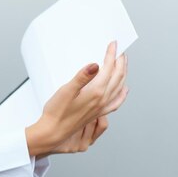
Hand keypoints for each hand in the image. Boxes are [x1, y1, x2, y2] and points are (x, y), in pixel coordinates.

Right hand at [25, 41, 127, 156]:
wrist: (53, 132)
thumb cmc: (56, 112)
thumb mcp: (66, 90)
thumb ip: (82, 77)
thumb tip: (95, 65)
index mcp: (95, 92)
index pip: (108, 69)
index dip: (111, 55)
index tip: (113, 44)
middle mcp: (102, 100)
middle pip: (117, 77)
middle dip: (120, 61)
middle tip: (120, 50)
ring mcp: (101, 107)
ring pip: (119, 87)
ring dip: (123, 74)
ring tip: (123, 63)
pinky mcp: (98, 113)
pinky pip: (116, 101)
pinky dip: (122, 93)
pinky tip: (123, 90)